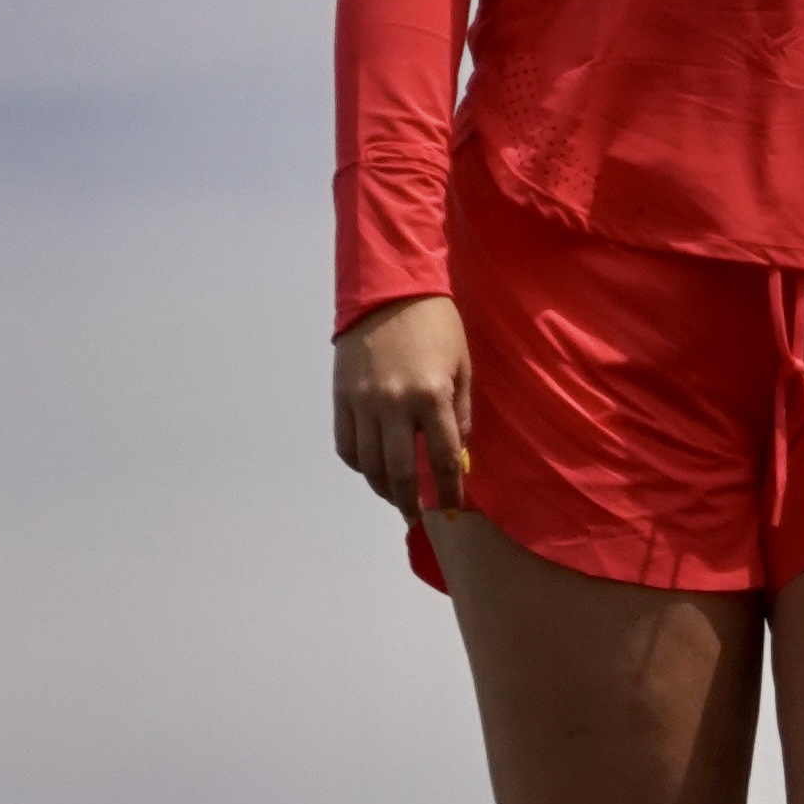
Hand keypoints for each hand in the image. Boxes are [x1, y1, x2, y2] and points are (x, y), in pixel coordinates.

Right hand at [333, 297, 471, 521]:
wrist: (388, 288)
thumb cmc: (435, 324)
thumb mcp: (461, 365)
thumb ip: (459, 411)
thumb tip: (456, 453)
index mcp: (431, 396)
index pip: (442, 459)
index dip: (448, 490)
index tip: (451, 507)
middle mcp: (395, 405)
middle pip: (400, 472)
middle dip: (410, 501)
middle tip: (416, 516)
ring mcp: (363, 403)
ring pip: (368, 464)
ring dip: (382, 488)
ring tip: (394, 496)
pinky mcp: (341, 397)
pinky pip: (346, 444)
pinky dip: (358, 463)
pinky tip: (370, 468)